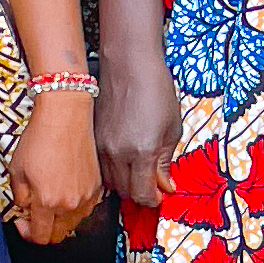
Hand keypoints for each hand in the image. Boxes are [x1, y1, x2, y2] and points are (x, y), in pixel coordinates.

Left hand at [7, 91, 103, 244]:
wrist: (65, 117)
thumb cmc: (41, 137)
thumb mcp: (16, 169)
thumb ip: (19, 196)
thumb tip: (25, 207)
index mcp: (47, 201)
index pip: (40, 236)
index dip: (27, 233)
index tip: (23, 222)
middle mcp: (70, 203)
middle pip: (58, 236)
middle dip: (43, 229)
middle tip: (34, 214)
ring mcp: (86, 196)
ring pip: (73, 224)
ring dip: (60, 220)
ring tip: (50, 200)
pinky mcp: (97, 187)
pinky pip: (85, 208)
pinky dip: (74, 207)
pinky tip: (64, 191)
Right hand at [97, 60, 180, 209]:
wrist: (129, 63)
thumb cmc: (155, 89)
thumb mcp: (172, 127)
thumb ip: (166, 161)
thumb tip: (166, 185)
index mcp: (141, 151)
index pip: (143, 193)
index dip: (153, 199)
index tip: (161, 194)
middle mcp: (117, 152)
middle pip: (125, 191)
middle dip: (140, 192)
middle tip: (152, 184)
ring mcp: (100, 145)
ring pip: (109, 181)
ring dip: (124, 182)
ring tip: (138, 171)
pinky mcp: (91, 137)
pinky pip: (99, 165)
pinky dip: (112, 169)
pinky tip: (123, 159)